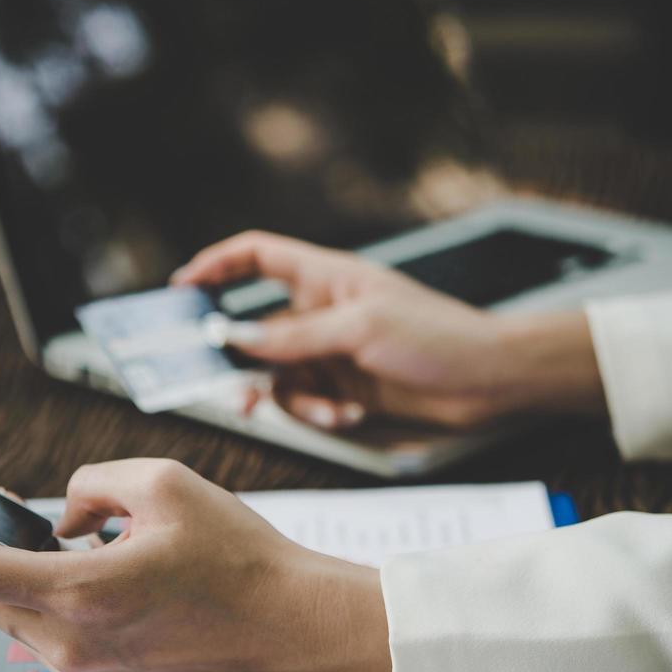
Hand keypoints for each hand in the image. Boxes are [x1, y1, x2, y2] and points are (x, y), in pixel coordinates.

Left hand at [0, 459, 388, 671]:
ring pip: (24, 620)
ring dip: (31, 584)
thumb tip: (56, 518)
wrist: (294, 622)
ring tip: (84, 554)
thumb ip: (87, 486)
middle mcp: (72, 646)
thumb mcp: (162, 481)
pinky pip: (60, 646)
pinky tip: (112, 592)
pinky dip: (65, 613)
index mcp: (78, 591)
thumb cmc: (239, 553)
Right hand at [172, 230, 604, 429]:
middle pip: (257, 331)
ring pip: (279, 377)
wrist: (489, 380)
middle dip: (244, 363)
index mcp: (326, 277)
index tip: (182, 289)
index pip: (258, 256)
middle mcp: (323, 312)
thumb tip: (236, 338)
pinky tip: (352, 414)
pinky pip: (308, 401)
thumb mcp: (359, 329)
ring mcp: (332, 351)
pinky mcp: (345, 386)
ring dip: (294, 400)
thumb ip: (294, 338)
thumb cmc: (438, 335)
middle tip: (233, 392)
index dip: (217, 266)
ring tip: (328, 411)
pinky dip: (321, 412)